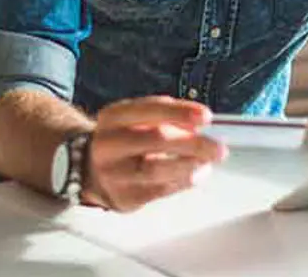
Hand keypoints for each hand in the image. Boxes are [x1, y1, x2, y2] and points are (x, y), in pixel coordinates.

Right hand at [82, 95, 227, 212]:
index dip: (179, 112)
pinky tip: (196, 175)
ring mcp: (113, 173)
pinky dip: (181, 182)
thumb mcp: (135, 119)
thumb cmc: (124, 139)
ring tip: (207, 163)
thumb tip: (198, 125)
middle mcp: (109, 144)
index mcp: (113, 117)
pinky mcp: (123, 198)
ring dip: (188, 165)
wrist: (89, 170)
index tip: (206, 117)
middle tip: (218, 147)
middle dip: (191, 143)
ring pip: (155, 169)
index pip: (148, 109)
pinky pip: (157, 191)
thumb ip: (164, 117)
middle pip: (154, 139)